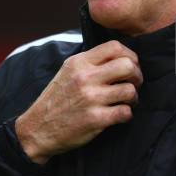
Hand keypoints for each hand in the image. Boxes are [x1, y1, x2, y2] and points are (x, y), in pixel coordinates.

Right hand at [15, 40, 142, 163]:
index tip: (131, 65)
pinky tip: (120, 114)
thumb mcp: (67, 71)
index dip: (130, 55)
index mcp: (79, 62)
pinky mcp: (95, 119)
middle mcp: (85, 77)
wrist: (38, 128)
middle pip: (127, 66)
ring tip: (127, 101)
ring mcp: (91, 98)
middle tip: (133, 83)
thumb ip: (90, 61)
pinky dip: (127, 114)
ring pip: (130, 90)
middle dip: (137, 75)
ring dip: (134, 97)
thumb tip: (117, 55)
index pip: (114, 47)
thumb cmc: (56, 98)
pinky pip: (125, 112)